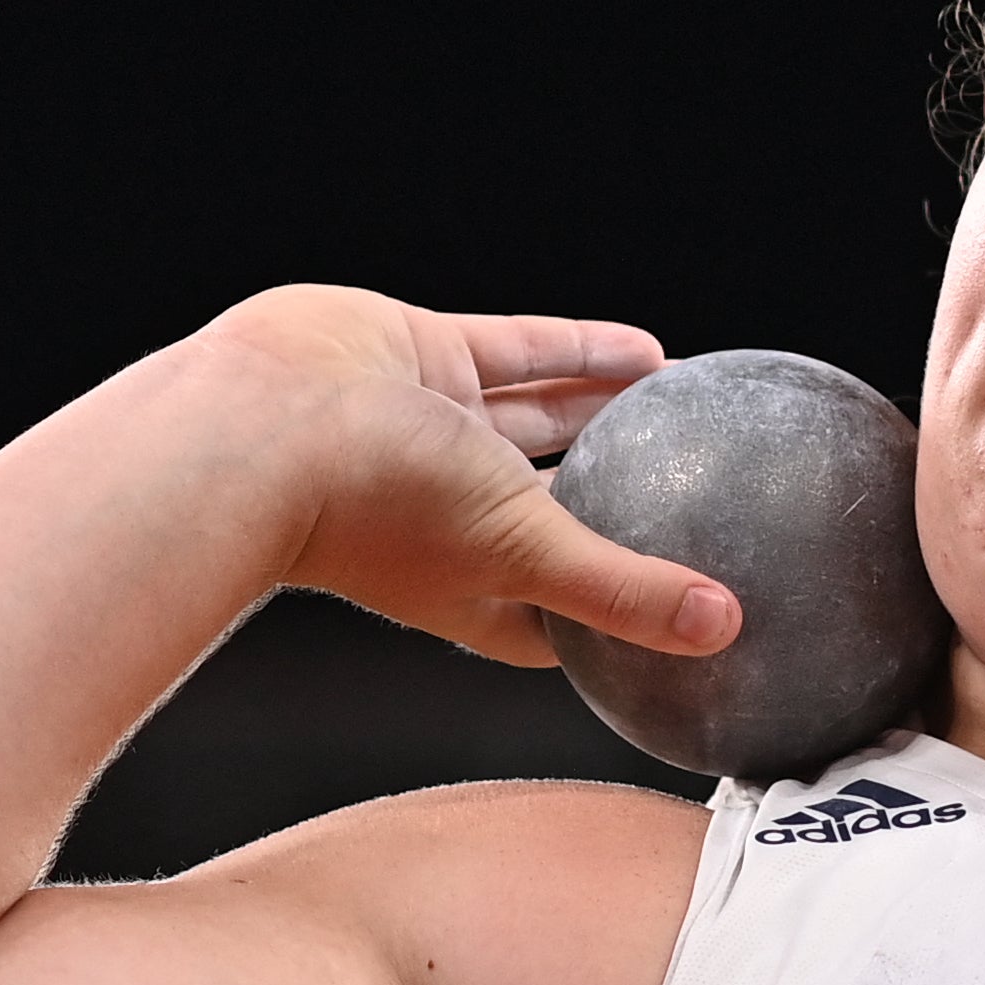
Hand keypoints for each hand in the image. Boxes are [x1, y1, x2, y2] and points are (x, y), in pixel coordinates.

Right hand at [203, 284, 740, 665]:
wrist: (259, 424)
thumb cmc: (379, 511)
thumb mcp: (528, 556)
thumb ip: (624, 592)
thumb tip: (724, 630)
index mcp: (474, 583)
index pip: (565, 612)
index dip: (622, 612)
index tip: (690, 612)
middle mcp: (454, 512)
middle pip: (561, 510)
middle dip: (623, 501)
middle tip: (698, 492)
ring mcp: (435, 433)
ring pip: (542, 422)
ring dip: (607, 413)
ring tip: (682, 409)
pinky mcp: (425, 358)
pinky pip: (520, 353)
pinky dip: (581, 353)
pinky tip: (649, 354)